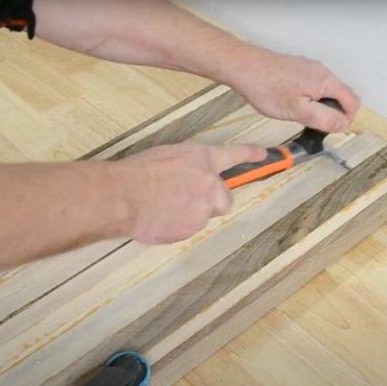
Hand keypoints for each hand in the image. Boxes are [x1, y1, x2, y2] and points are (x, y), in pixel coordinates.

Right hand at [114, 142, 265, 243]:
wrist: (124, 195)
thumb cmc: (137, 172)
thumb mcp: (165, 156)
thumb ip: (184, 168)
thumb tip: (184, 179)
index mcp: (201, 158)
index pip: (232, 154)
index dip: (248, 154)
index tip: (262, 155)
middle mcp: (209, 183)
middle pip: (225, 199)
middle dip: (213, 203)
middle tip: (189, 201)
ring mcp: (203, 208)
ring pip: (203, 216)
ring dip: (189, 214)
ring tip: (162, 208)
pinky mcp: (193, 228)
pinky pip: (188, 229)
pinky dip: (177, 227)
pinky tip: (158, 219)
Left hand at [226, 48, 360, 131]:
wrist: (243, 68)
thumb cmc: (265, 86)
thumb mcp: (298, 111)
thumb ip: (324, 118)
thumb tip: (343, 124)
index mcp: (325, 81)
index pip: (353, 101)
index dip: (347, 119)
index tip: (333, 130)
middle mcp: (321, 71)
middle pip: (341, 96)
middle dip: (333, 113)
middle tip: (314, 126)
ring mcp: (309, 68)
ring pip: (325, 91)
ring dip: (320, 107)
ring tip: (300, 116)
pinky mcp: (297, 69)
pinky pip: (312, 86)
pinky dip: (309, 99)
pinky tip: (292, 105)